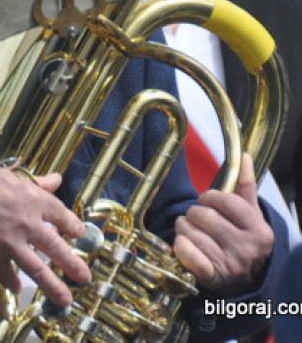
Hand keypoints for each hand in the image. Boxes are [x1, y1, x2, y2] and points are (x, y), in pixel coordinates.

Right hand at [0, 165, 89, 307]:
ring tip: (64, 298)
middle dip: (72, 264)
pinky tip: (17, 289)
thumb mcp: (8, 175)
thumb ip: (35, 182)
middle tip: (84, 276)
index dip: (73, 225)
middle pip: (56, 247)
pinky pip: (6, 272)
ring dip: (52, 285)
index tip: (79, 234)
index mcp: (33, 200)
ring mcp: (11, 242)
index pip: (61, 215)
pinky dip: (11, 282)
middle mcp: (27, 223)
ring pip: (37, 268)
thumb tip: (55, 179)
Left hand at [174, 154, 273, 294]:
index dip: (209, 197)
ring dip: (183, 228)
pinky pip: (186, 253)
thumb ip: (245, 186)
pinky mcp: (211, 277)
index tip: (209, 203)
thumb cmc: (244, 241)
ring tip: (192, 232)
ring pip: (188, 231)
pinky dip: (180, 246)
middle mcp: (247, 248)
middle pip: (202, 214)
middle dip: (194, 213)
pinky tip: (183, 245)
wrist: (247, 282)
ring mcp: (229, 264)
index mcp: (259, 230)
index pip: (223, 200)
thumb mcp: (250, 215)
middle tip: (198, 219)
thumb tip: (245, 156)